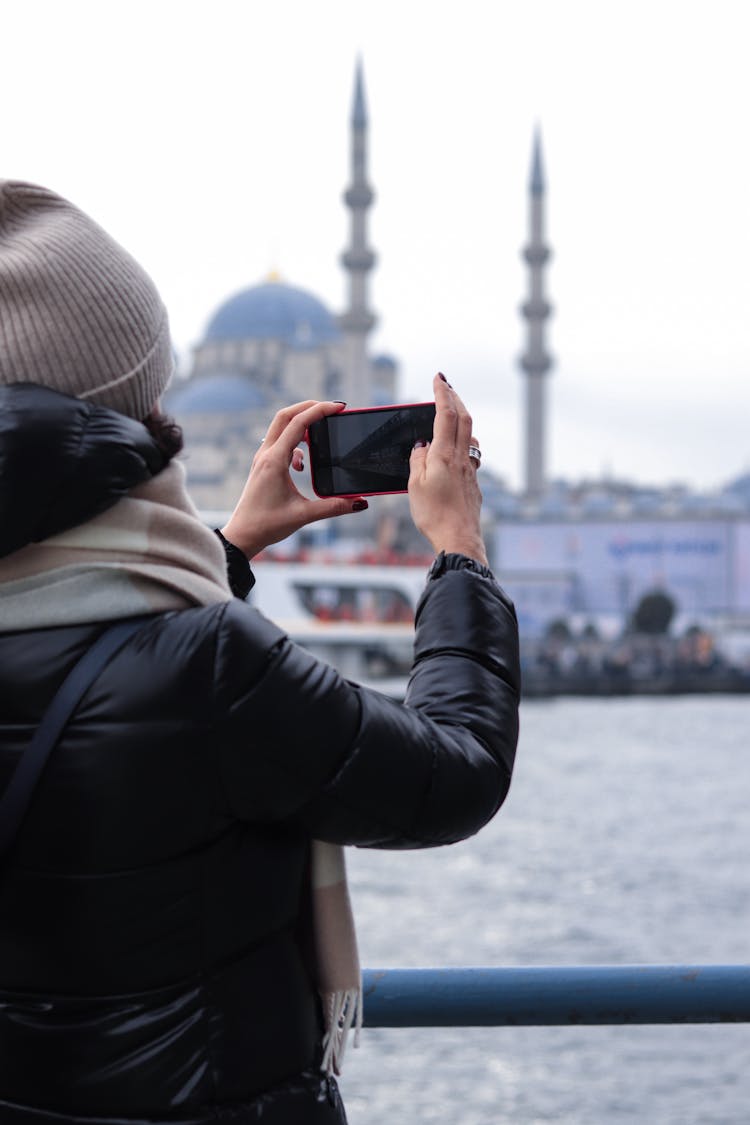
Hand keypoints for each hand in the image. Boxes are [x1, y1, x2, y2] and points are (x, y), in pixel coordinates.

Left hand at [221, 400, 367, 557]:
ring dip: (301, 424)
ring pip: (281, 427)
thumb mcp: (304, 516)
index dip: (319, 411)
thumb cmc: (267, 525)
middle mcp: (266, 454)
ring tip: (321, 433)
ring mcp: (262, 458)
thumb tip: (359, 503)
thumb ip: (334, 507)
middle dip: (309, 407)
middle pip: (286, 415)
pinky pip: (280, 443)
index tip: (339, 407)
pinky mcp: (263, 466)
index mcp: (274, 461)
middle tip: (332, 408)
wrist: (242, 536)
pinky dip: (295, 444)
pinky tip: (303, 465)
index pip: (297, 424)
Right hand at [408, 374, 488, 565]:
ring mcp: (470, 470)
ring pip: (470, 435)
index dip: (443, 393)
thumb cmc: (434, 515)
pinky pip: (470, 454)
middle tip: (446, 387)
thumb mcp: (414, 485)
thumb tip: (421, 444)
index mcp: (444, 456)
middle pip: (463, 419)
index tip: (438, 378)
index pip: (445, 415)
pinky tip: (457, 447)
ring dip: (462, 418)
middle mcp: (461, 459)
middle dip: (455, 399)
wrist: (459, 539)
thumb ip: (417, 459)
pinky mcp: (473, 483)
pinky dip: (464, 441)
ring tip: (452, 413)